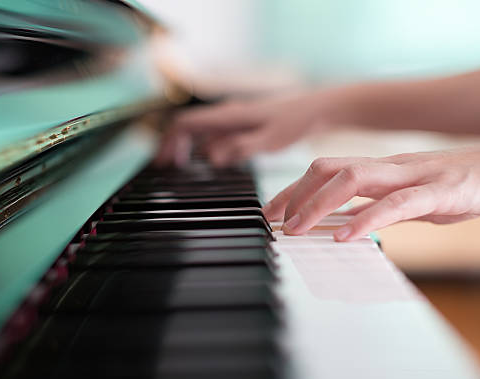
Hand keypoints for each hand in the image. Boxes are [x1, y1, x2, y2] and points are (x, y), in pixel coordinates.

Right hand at [154, 91, 336, 166]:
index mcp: (227, 116)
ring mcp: (233, 118)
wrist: (317, 109)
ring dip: (186, 146)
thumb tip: (211, 157)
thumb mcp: (269, 140)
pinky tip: (207, 160)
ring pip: (199, 129)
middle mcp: (226, 114)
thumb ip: (239, 148)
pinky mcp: (242, 124)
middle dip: (172, 145)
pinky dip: (202, 146)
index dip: (169, 142)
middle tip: (166, 168)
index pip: (185, 124)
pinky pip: (213, 133)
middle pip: (187, 126)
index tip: (162, 163)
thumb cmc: (295, 123)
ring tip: (179, 166)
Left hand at [262, 136, 479, 240]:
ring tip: (298, 230)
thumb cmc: (466, 186)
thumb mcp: (414, 201)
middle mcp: (393, 166)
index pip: (326, 170)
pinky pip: (399, 202)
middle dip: (295, 194)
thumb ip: (379, 209)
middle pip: (328, 167)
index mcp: (384, 169)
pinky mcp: (444, 190)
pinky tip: (346, 236)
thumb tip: (345, 225)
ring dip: (319, 204)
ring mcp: (417, 174)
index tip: (272, 214)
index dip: (294, 190)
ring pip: (355, 177)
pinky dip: (368, 218)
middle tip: (275, 224)